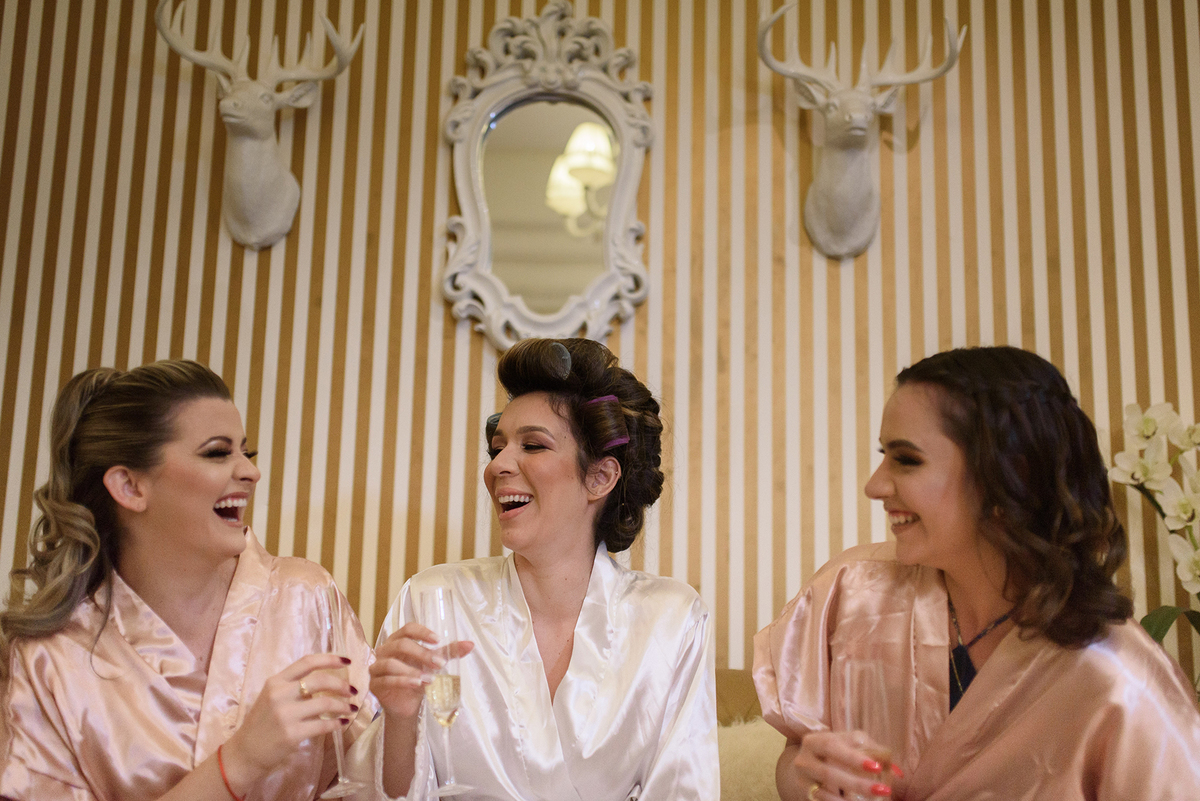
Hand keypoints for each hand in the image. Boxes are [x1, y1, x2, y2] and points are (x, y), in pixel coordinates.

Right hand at [223, 653, 358, 780]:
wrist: (244, 753)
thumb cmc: (261, 723)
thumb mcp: (272, 697)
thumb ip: (293, 686)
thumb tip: (327, 680)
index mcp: (276, 681)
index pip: (307, 662)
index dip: (330, 659)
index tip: (347, 661)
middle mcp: (280, 694)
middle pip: (320, 681)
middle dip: (342, 685)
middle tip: (353, 691)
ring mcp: (285, 715)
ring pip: (325, 704)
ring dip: (343, 706)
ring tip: (352, 709)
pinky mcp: (291, 734)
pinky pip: (323, 725)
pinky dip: (337, 723)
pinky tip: (342, 723)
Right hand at [369, 622, 473, 719]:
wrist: (407, 704)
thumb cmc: (418, 678)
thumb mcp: (433, 664)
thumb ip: (449, 653)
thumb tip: (470, 644)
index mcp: (398, 640)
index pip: (407, 629)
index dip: (422, 632)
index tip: (437, 640)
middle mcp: (385, 651)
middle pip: (401, 645)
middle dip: (422, 653)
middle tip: (440, 663)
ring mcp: (377, 667)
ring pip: (391, 663)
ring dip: (412, 671)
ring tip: (430, 678)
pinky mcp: (374, 684)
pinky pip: (386, 680)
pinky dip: (403, 681)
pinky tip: (417, 684)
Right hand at [785, 730, 903, 799]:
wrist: (803, 765)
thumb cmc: (832, 752)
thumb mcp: (846, 745)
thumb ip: (871, 751)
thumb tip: (897, 771)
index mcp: (816, 741)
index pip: (834, 746)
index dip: (855, 757)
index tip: (877, 767)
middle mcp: (805, 759)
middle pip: (829, 772)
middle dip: (856, 783)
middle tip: (881, 790)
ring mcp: (803, 778)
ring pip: (826, 791)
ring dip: (850, 798)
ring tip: (872, 800)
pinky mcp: (804, 792)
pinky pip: (822, 800)